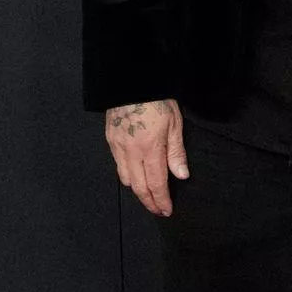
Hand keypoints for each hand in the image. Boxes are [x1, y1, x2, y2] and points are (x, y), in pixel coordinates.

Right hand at [105, 99, 188, 216]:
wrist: (131, 81)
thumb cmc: (157, 100)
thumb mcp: (174, 124)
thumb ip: (176, 152)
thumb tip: (181, 175)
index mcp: (150, 148)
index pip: (156, 183)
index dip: (161, 200)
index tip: (167, 210)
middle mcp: (130, 151)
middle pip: (138, 186)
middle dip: (149, 201)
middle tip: (158, 210)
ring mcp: (117, 146)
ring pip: (126, 178)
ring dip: (138, 191)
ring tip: (149, 197)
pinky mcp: (110, 140)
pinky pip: (118, 165)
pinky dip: (128, 177)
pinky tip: (136, 177)